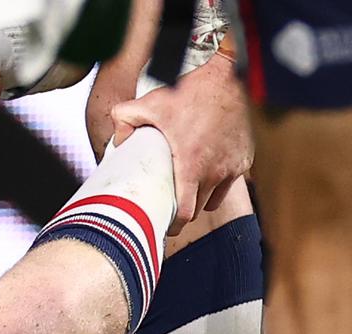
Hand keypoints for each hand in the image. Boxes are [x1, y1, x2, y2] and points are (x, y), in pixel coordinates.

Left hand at [111, 53, 251, 234]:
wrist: (229, 76)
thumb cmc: (190, 92)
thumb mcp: (148, 104)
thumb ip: (123, 121)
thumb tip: (117, 141)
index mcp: (191, 166)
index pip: (185, 213)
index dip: (174, 225)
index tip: (165, 227)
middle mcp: (215, 172)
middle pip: (198, 209)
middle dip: (183, 211)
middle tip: (169, 207)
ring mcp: (233, 167)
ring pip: (215, 199)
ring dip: (201, 199)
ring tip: (187, 191)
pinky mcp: (246, 159)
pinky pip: (230, 182)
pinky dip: (218, 182)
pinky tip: (206, 172)